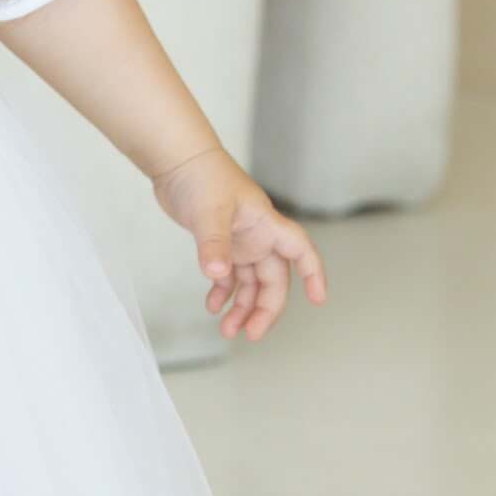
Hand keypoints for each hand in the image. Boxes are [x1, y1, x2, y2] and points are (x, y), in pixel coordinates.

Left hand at [149, 146, 327, 342]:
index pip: (301, 251)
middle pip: (274, 279)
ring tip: (228, 330)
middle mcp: (258, 236)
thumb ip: (213, 244)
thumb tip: (216, 275)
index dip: (313, 274)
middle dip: (266, 308)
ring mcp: (241, 241)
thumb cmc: (201, 176)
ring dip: (243, 307)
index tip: (318, 300)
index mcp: (266, 225)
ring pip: (251, 282)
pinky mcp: (221, 243)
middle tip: (252, 334)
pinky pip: (229, 276)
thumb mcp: (208, 212)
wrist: (177, 161)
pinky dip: (223, 292)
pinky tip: (212, 307)